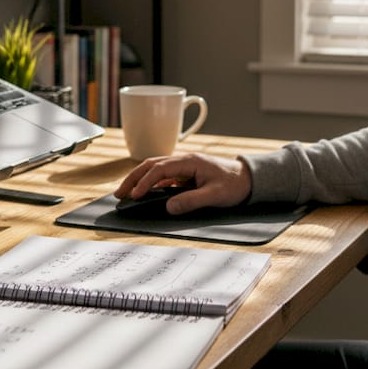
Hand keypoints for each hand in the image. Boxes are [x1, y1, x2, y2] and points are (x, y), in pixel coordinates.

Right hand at [115, 153, 251, 214]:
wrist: (248, 178)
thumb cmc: (234, 184)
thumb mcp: (215, 195)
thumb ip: (192, 201)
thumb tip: (169, 207)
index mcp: (190, 161)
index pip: (160, 168)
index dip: (145, 181)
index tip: (135, 195)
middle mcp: (183, 161)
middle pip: (151, 165)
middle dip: (133, 178)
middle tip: (119, 193)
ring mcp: (183, 166)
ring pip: (155, 169)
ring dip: (139, 179)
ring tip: (125, 193)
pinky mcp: (184, 174)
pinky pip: (162, 176)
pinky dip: (149, 183)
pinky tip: (142, 192)